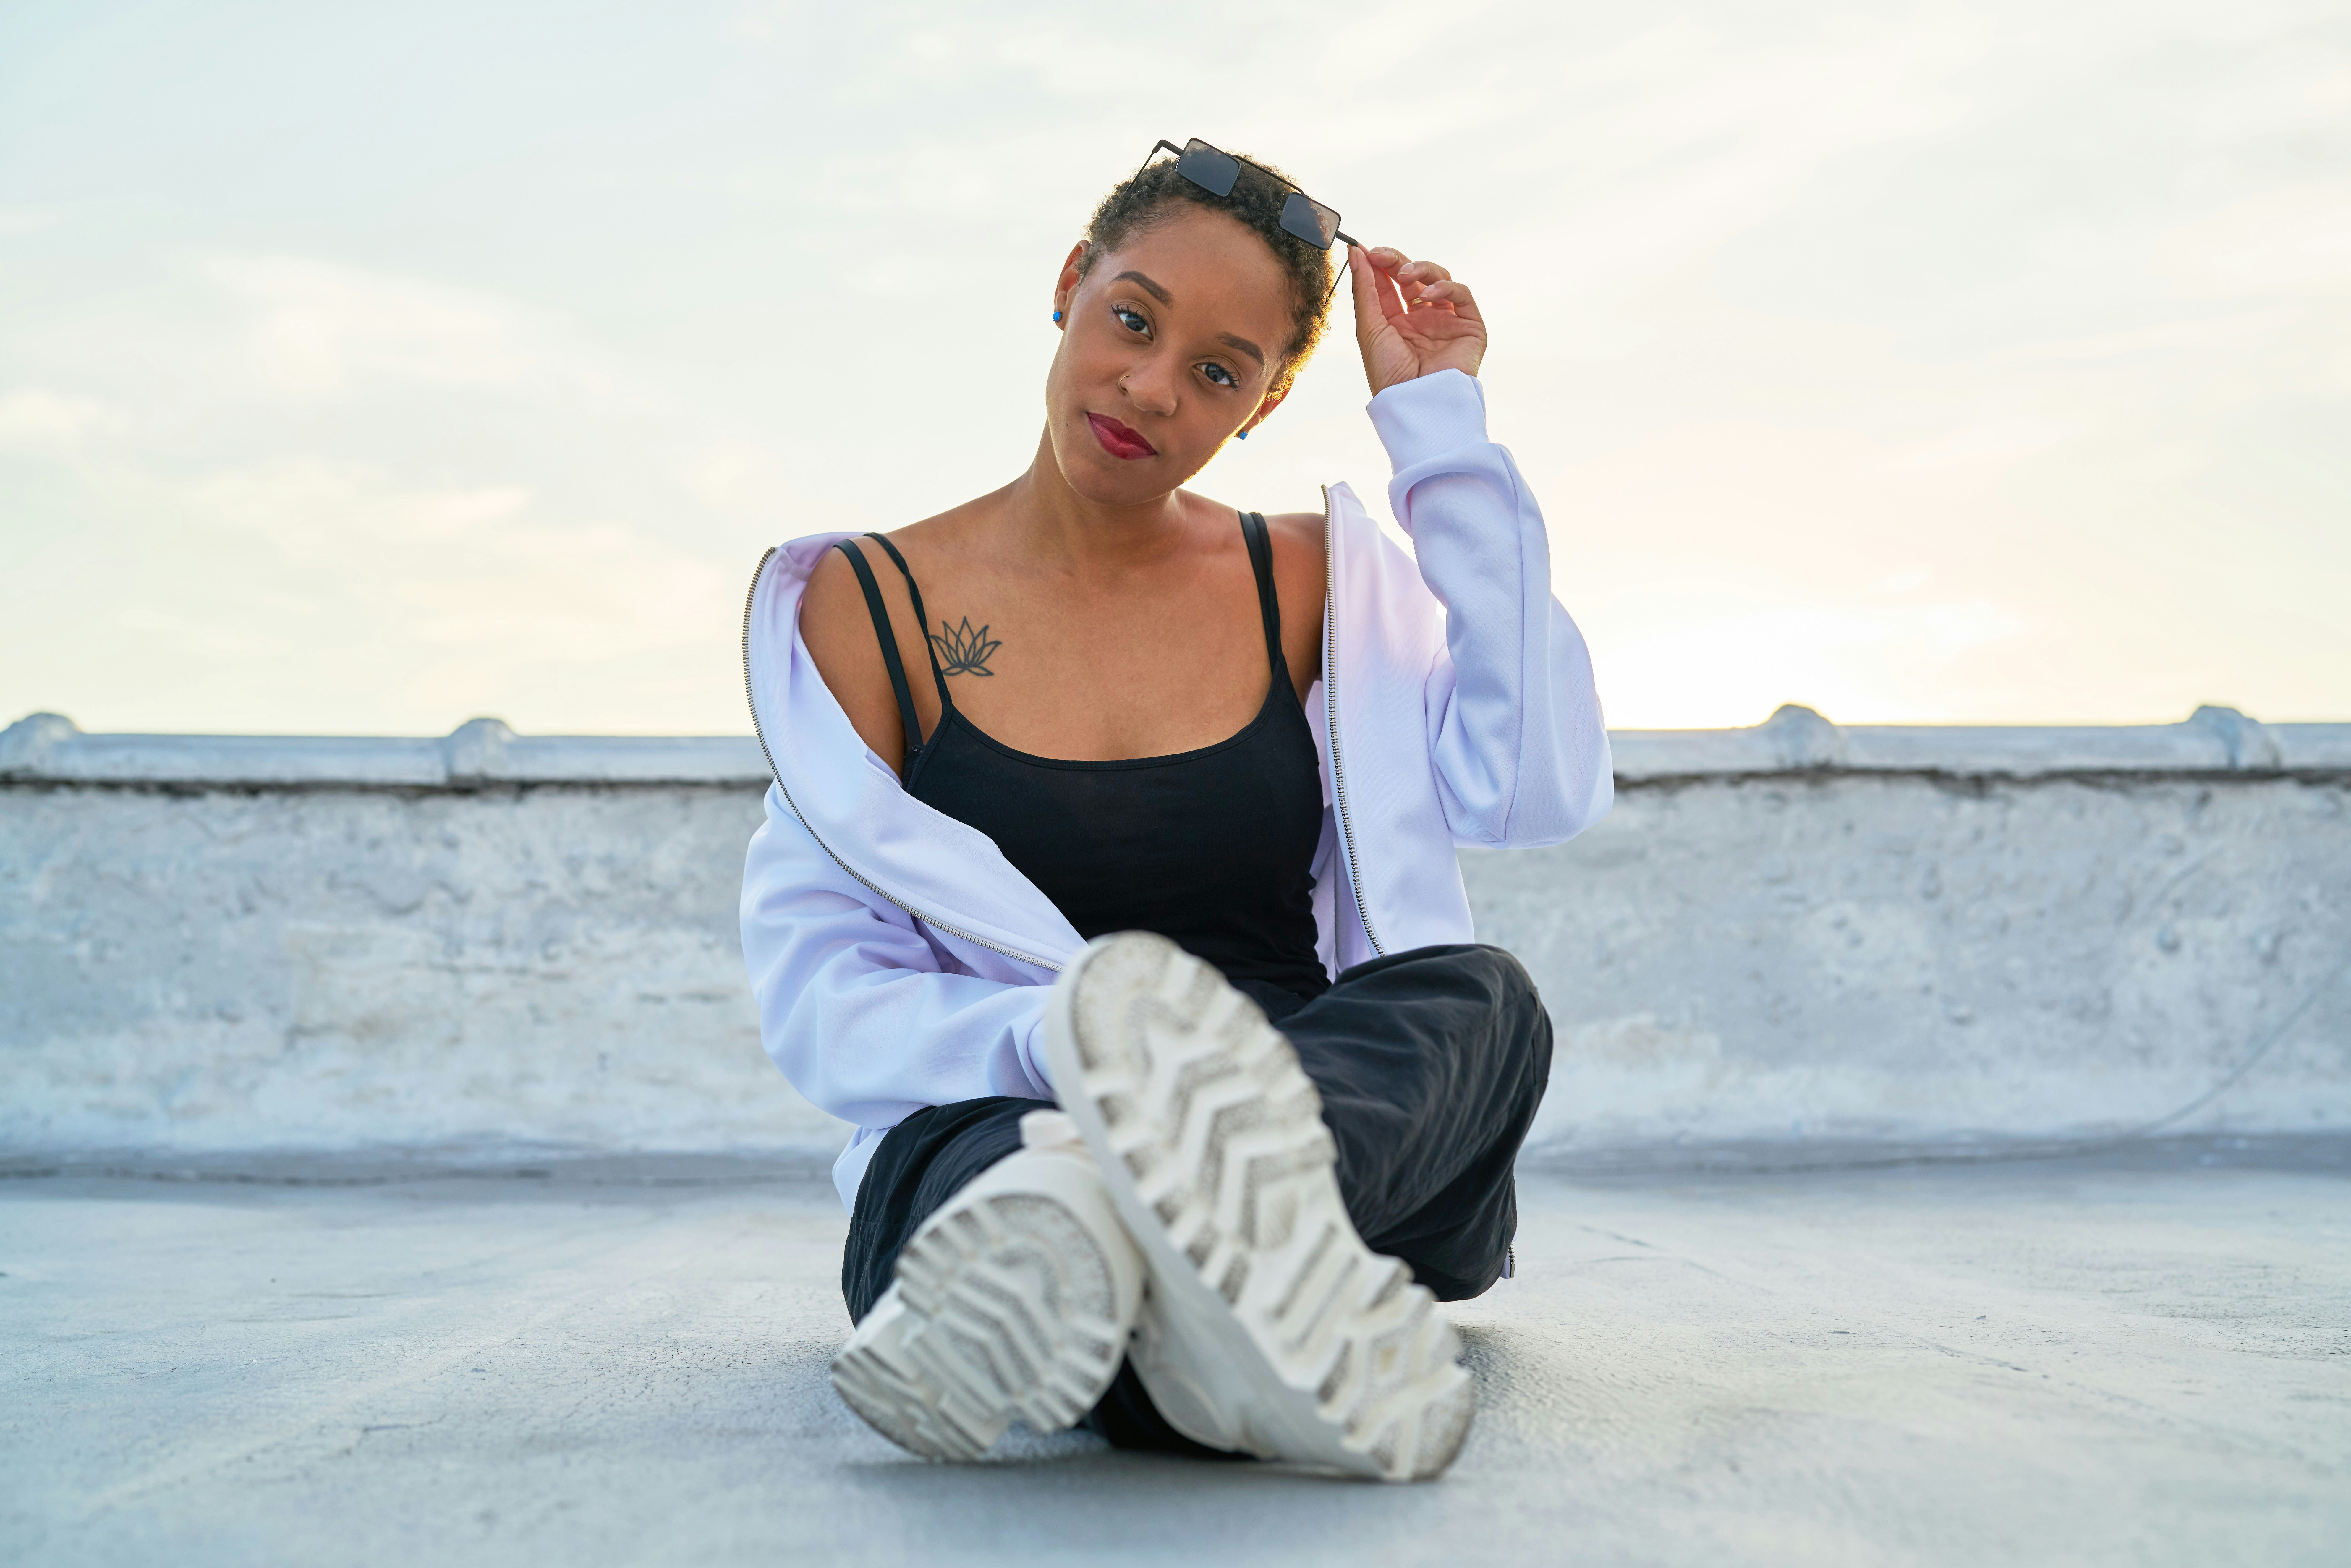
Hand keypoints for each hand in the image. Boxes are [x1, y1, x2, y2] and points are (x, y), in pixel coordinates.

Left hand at [1349, 246, 1486, 394]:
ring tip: (1405, 275)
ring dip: (1422, 269)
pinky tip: (1429, 294)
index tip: (1366, 250)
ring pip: (1439, 278)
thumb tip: (1355, 251)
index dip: (1380, 264)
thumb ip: (1364, 290)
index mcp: (1398, 321)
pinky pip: (1462, 294)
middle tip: (1382, 255)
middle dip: (1398, 261)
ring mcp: (1446, 320)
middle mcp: (1423, 318)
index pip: (1390, 283)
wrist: (1417, 402)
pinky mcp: (1469, 326)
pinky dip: (1446, 287)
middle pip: (1414, 276)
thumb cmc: (1390, 374)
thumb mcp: (1370, 328)